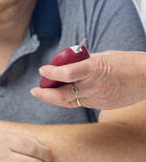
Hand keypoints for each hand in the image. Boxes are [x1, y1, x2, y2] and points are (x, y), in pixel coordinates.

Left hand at [31, 51, 145, 109]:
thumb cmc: (128, 63)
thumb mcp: (103, 56)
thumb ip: (84, 61)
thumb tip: (68, 63)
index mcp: (95, 68)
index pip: (67, 73)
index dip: (51, 73)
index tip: (42, 70)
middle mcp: (94, 85)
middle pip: (63, 95)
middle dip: (45, 94)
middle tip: (34, 91)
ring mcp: (98, 98)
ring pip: (69, 102)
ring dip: (54, 98)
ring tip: (43, 93)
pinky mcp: (102, 105)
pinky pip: (80, 103)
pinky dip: (69, 99)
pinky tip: (63, 94)